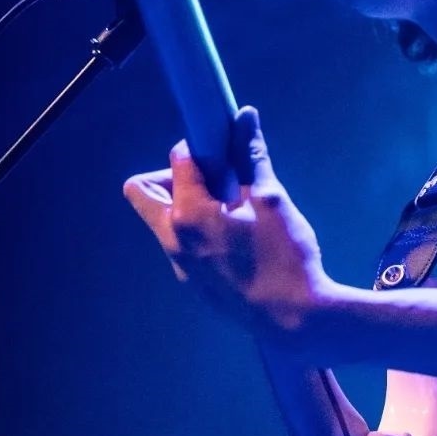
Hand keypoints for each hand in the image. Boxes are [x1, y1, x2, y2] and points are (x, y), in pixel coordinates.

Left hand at [123, 106, 331, 338]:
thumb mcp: (272, 199)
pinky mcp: (191, 284)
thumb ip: (252, 156)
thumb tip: (245, 115)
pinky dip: (198, 232)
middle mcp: (172, 240)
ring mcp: (179, 266)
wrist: (294, 321)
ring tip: (232, 211)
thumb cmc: (285, 255)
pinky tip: (237, 241)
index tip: (222, 149)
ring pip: (163, 221)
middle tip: (214, 180)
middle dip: (171, 176)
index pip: (178, 160)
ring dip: (186, 205)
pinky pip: (181, 246)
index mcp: (188, 214)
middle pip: (142, 191)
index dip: (200, 146)